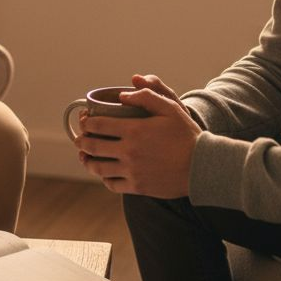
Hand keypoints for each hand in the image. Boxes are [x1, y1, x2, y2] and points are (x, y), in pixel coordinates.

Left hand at [74, 74, 200, 197]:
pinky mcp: (137, 186)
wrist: (201, 166)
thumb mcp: (170, 108)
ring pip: (99, 167)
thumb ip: (147, 96)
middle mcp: (129, 151)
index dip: (86, 122)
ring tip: (84, 156)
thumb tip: (123, 94)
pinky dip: (104, 178)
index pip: (99, 125)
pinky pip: (112, 184)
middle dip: (81, 140)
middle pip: (93, 146)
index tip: (85, 120)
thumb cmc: (186, 134)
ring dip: (87, 160)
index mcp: (134, 130)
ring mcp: (132, 171)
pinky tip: (104, 172)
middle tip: (79, 138)